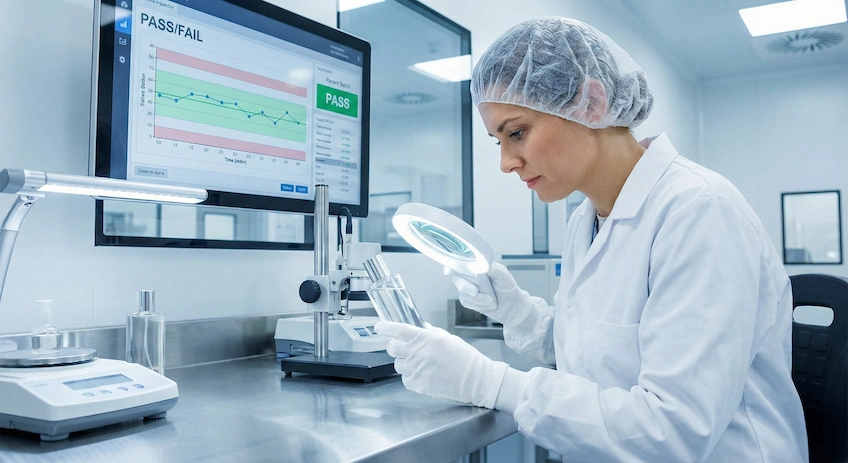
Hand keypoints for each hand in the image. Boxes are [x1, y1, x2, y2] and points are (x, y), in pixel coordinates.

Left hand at [375, 321, 507, 407]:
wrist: (476, 380)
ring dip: (404, 362)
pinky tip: (422, 374)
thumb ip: (429, 332)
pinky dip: (410, 376)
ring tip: (418, 363)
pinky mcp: (419, 384)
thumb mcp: (447, 338)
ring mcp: (417, 370)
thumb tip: (418, 327)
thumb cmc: (465, 357)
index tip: (379, 327)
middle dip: (394, 346)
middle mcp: (418, 353)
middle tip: (401, 347)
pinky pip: (405, 379)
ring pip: (397, 364)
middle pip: (392, 348)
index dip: (385, 328)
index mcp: (426, 338)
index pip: (398, 330)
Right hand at [447, 262, 533, 327]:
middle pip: (456, 278)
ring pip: (462, 292)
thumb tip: (481, 263)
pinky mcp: (469, 300)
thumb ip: (491, 268)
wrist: (513, 306)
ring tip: (491, 299)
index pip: (459, 262)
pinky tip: (487, 304)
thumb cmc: (508, 287)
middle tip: (475, 291)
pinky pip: (466, 302)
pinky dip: (477, 304)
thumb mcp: (503, 275)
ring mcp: (468, 288)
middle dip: (465, 286)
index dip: (450, 266)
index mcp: (476, 265)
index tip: (449, 271)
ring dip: (477, 298)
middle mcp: (470, 275)